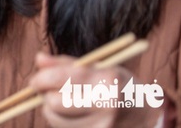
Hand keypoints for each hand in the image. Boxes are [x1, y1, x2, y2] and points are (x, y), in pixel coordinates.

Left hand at [29, 52, 162, 127]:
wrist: (145, 114)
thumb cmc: (117, 84)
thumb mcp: (98, 66)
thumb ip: (65, 63)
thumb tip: (38, 59)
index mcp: (106, 80)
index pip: (61, 79)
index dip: (41, 79)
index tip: (35, 80)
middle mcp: (107, 105)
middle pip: (54, 103)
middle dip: (45, 95)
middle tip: (46, 90)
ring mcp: (104, 127)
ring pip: (56, 119)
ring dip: (51, 109)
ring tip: (60, 100)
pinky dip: (61, 120)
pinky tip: (71, 113)